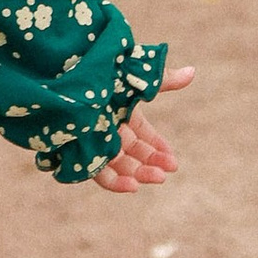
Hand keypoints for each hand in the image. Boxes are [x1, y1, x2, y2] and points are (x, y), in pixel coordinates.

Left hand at [92, 63, 192, 193]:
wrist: (64, 75)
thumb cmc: (101, 71)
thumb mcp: (136, 77)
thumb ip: (164, 79)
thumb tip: (193, 72)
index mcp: (120, 111)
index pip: (142, 135)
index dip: (158, 148)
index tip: (173, 161)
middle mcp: (107, 128)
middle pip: (132, 152)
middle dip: (152, 163)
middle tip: (168, 171)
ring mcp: (94, 140)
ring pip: (119, 164)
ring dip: (139, 173)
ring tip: (157, 178)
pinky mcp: (79, 152)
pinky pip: (98, 173)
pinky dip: (115, 182)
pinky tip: (133, 187)